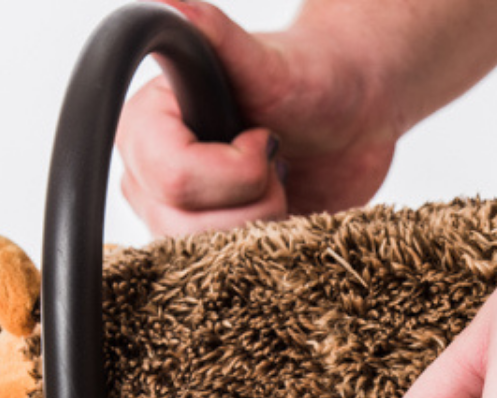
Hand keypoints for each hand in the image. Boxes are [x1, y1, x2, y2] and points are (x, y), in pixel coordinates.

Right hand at [117, 0, 397, 234]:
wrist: (351, 120)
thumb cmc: (309, 80)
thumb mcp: (264, 60)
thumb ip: (215, 35)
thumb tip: (169, 1)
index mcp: (145, 127)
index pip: (173, 177)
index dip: (233, 170)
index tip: (264, 140)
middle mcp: (150, 179)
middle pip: (188, 227)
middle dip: (255, 199)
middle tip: (278, 162)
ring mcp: (180, 220)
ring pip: (211, 256)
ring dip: (264, 224)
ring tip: (279, 183)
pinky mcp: (213, 249)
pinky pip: (232, 273)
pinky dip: (268, 248)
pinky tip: (281, 212)